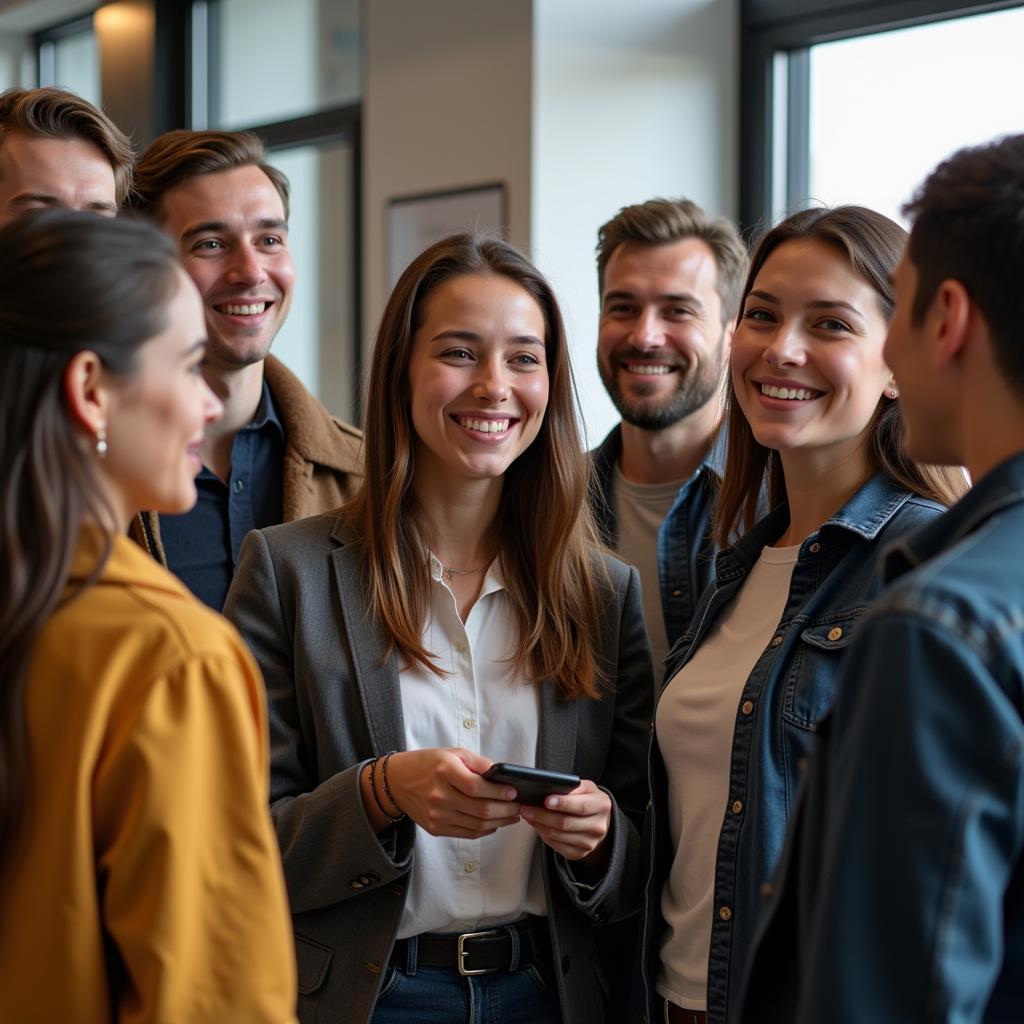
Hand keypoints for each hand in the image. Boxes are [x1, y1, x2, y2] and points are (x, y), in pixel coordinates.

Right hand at [382, 748, 520, 838]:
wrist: (396, 782)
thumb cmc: (427, 764)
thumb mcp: (453, 753)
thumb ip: (478, 763)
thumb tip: (501, 775)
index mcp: (444, 771)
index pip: (477, 787)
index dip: (499, 792)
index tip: (514, 792)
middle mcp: (439, 796)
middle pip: (480, 810)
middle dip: (505, 810)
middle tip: (518, 807)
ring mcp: (437, 815)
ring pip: (476, 825)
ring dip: (499, 822)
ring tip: (511, 816)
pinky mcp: (435, 828)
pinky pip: (466, 833)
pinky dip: (484, 830)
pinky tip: (494, 824)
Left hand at [519, 779, 610, 862]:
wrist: (599, 821)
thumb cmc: (589, 800)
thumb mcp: (587, 788)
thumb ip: (574, 786)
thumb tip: (553, 789)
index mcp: (602, 806)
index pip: (581, 806)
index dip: (563, 803)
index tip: (546, 800)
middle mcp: (598, 827)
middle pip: (566, 823)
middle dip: (543, 815)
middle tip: (527, 808)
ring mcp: (589, 843)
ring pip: (559, 835)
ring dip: (539, 825)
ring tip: (528, 815)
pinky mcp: (579, 853)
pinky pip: (557, 846)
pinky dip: (544, 835)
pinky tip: (537, 826)